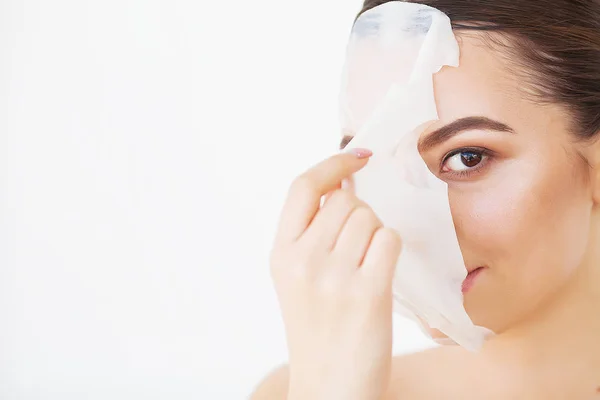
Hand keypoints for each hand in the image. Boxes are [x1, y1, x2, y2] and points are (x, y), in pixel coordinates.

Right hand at [270, 150, 401, 399]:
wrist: (329, 384)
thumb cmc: (318, 328)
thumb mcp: (297, 277)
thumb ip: (311, 231)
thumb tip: (344, 184)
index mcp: (281, 252)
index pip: (303, 187)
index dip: (332, 165)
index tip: (355, 158)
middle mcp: (302, 260)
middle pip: (345, 201)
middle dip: (360, 213)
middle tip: (358, 245)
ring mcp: (334, 276)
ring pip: (369, 218)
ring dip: (375, 234)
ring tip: (366, 264)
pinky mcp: (367, 292)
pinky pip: (389, 240)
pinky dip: (390, 249)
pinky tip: (380, 271)